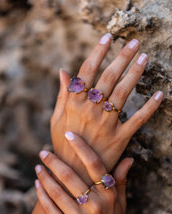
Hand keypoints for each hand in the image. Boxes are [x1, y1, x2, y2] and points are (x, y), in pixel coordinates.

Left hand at [35, 132, 132, 213]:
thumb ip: (121, 180)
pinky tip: (37, 184)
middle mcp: (96, 206)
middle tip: (43, 152)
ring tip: (37, 167)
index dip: (81, 147)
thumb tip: (129, 158)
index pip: (95, 164)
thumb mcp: (120, 205)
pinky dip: (41, 194)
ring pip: (57, 191)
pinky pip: (50, 208)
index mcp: (109, 196)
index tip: (69, 134)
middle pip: (71, 176)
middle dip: (53, 161)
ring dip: (44, 176)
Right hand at [51, 35, 163, 183]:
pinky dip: (150, 107)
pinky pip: (138, 119)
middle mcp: (92, 110)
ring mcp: (107, 123)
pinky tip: (159, 94)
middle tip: (134, 42)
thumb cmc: (62, 145)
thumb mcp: (56, 118)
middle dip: (123, 57)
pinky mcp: (120, 137)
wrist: (72, 174)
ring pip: (124, 93)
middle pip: (109, 77)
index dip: (99, 51)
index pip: (88, 71)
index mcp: (75, 103)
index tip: (109, 37)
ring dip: (136, 73)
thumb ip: (62, 95)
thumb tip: (64, 71)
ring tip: (145, 58)